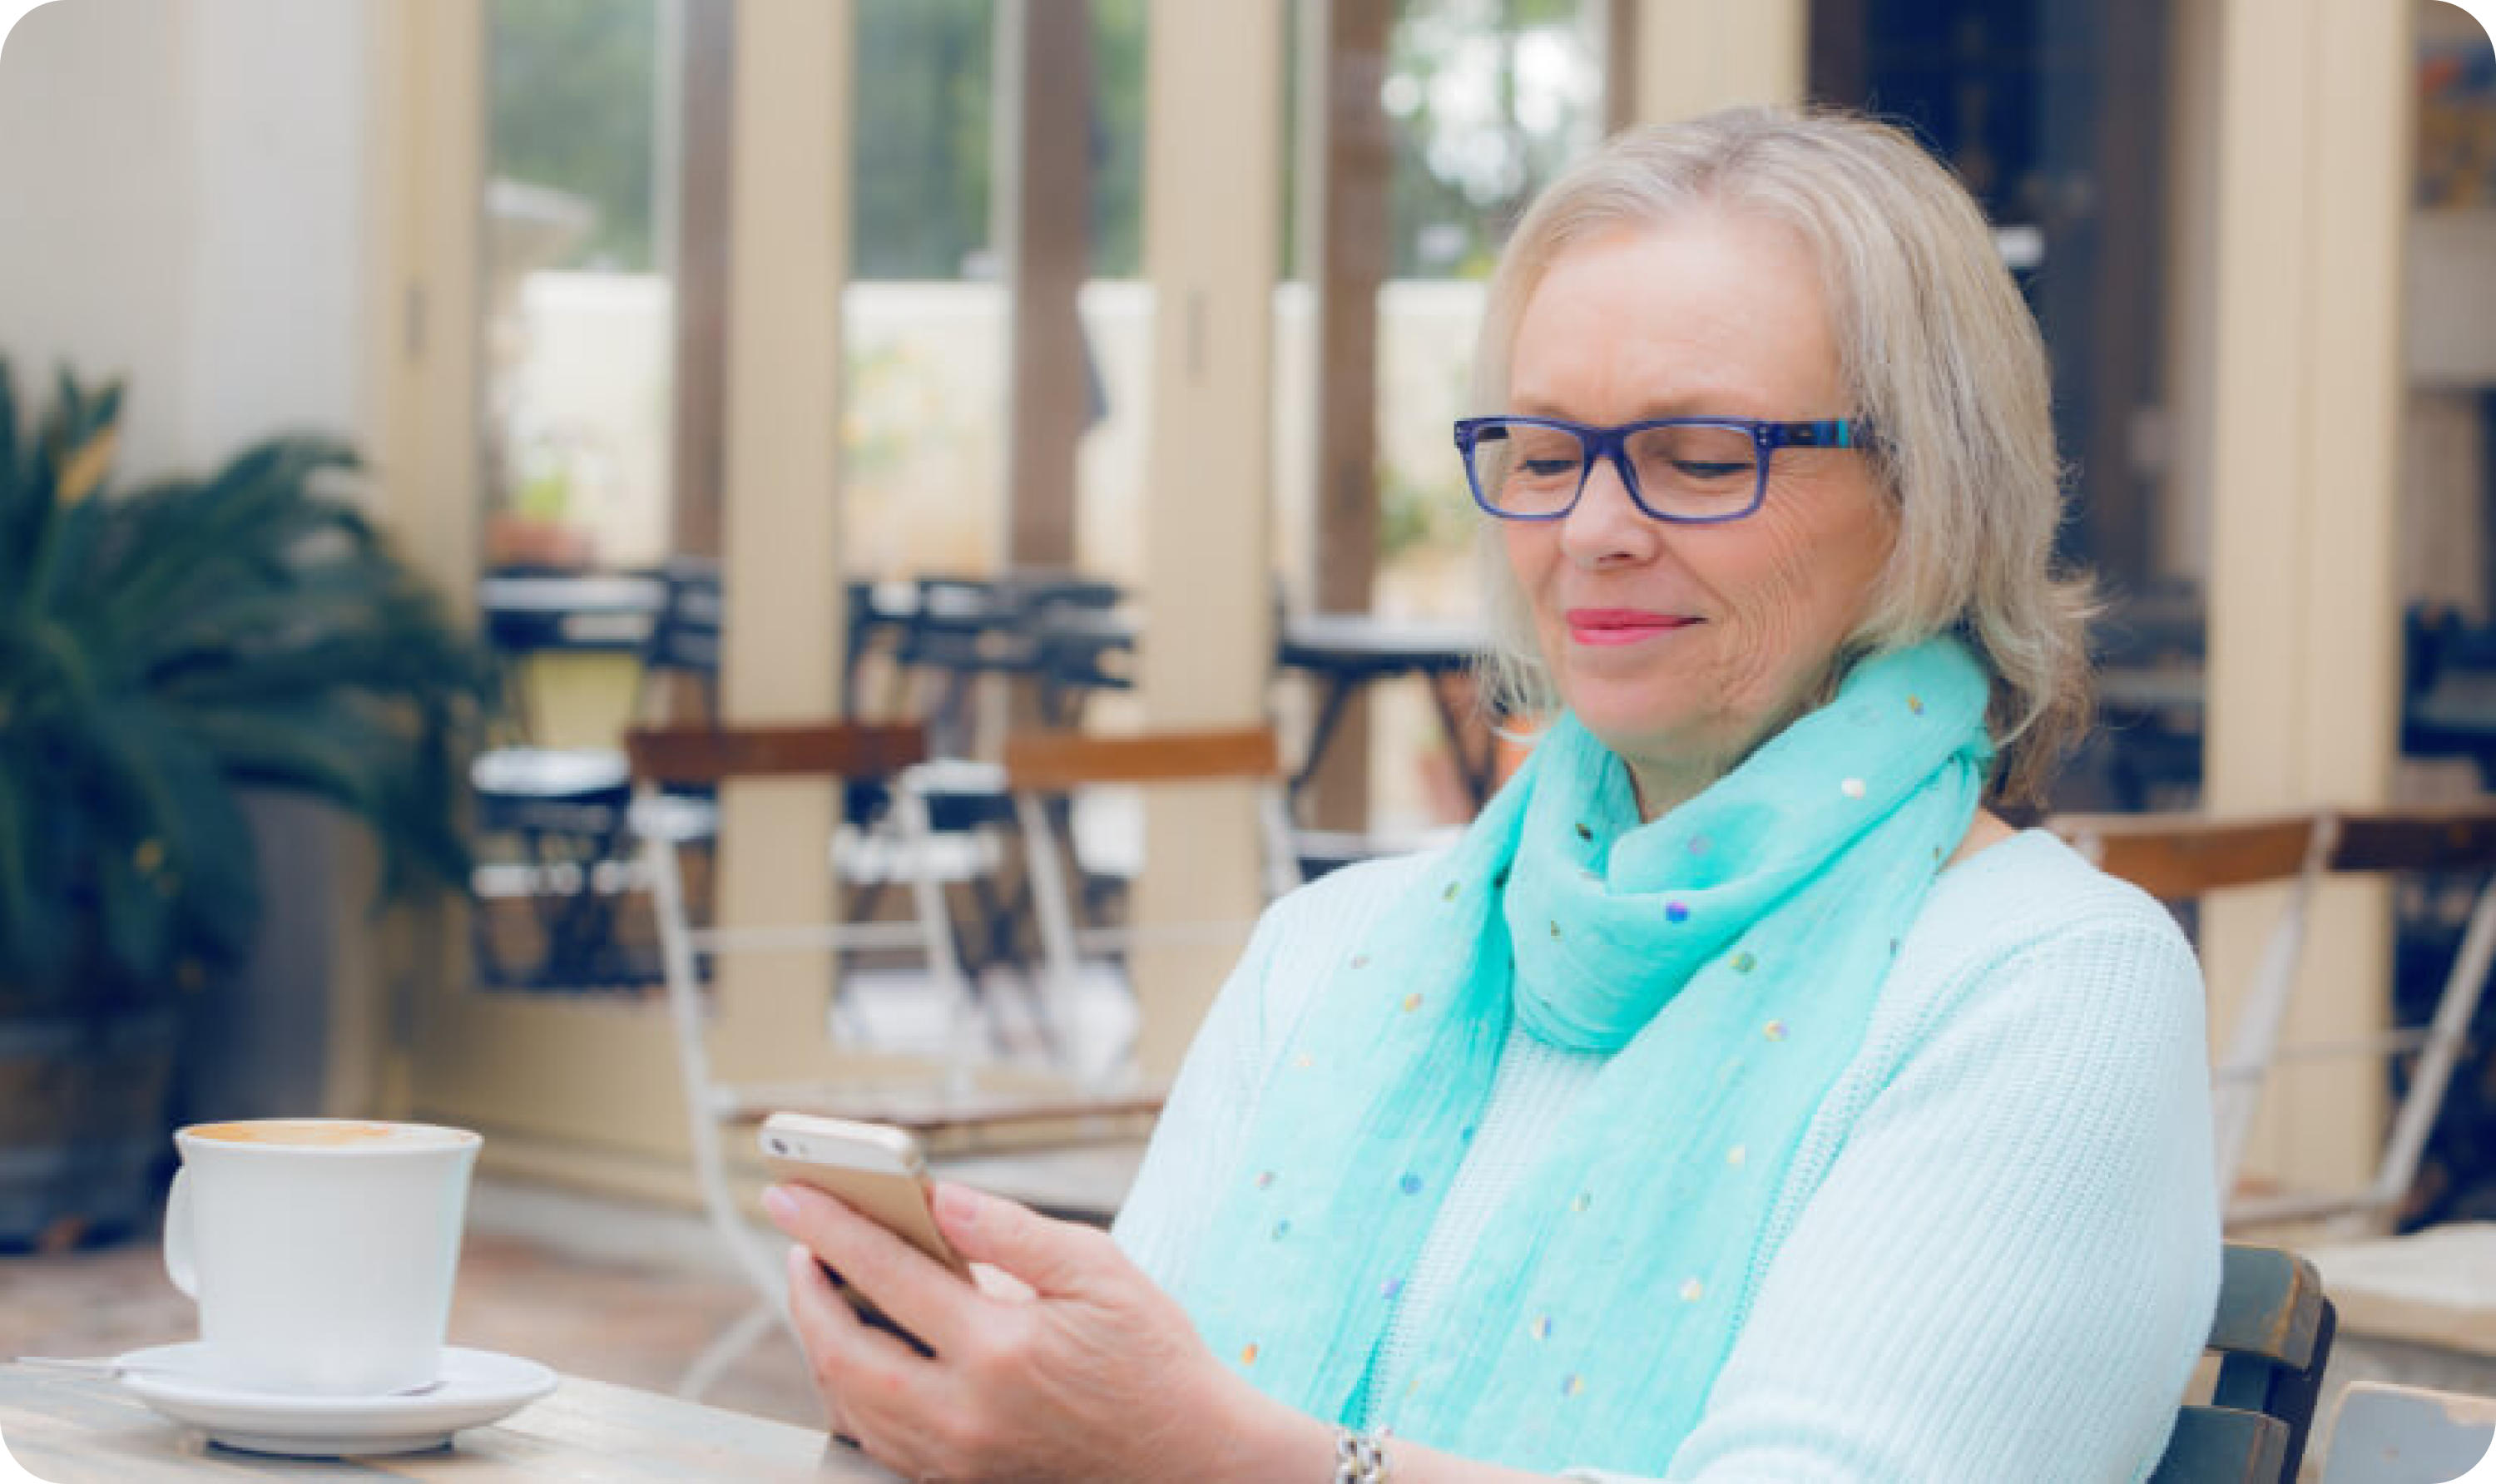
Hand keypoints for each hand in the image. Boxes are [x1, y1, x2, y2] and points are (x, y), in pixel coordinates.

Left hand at [763, 1179, 1298, 1481]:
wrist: (1190, 1459)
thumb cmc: (1152, 1358)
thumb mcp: (1100, 1272)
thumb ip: (1014, 1234)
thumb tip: (942, 1198)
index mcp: (1001, 1350)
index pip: (890, 1274)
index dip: (833, 1226)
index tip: (793, 1193)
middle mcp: (966, 1413)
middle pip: (845, 1351)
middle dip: (807, 1291)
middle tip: (799, 1242)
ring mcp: (956, 1457)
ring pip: (850, 1402)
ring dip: (820, 1342)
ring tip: (821, 1289)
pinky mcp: (958, 1481)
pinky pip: (875, 1438)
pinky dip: (849, 1391)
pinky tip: (855, 1354)